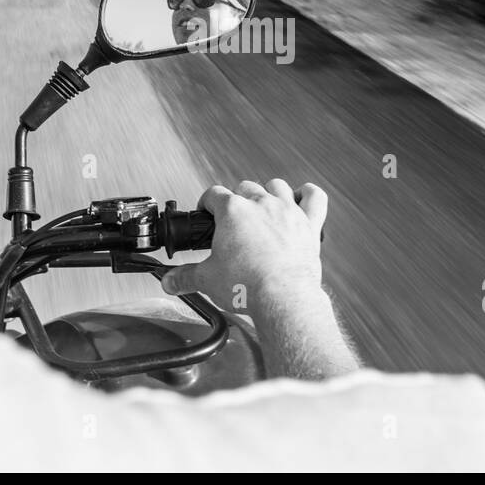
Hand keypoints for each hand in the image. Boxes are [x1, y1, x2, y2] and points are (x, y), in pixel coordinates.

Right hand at [161, 179, 327, 321]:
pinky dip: (309, 194)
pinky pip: (315, 197)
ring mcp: (287, 211)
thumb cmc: (248, 286)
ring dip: (268, 192)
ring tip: (263, 207)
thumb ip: (185, 277)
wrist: (282, 297)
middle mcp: (261, 204)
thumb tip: (170, 281)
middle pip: (244, 188)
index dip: (207, 203)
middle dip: (236, 199)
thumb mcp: (207, 280)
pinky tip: (303, 196)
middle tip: (233, 220)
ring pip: (276, 186)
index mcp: (233, 212)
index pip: (214, 194)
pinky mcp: (309, 224)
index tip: (206, 212)